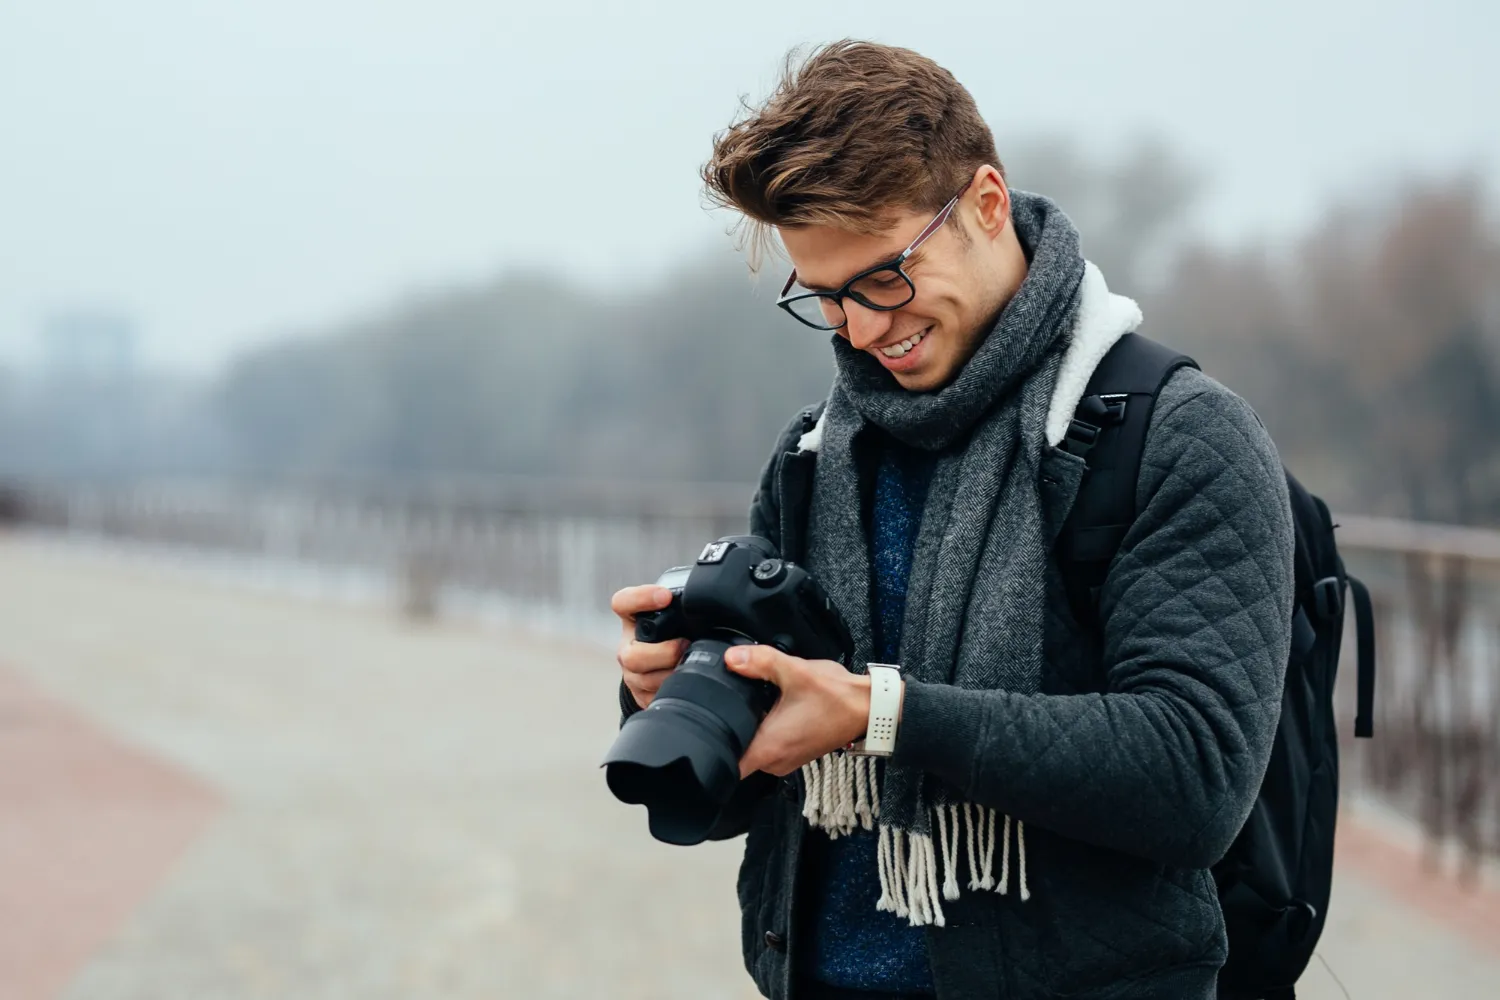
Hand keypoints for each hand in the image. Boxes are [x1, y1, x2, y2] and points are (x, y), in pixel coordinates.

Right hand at [612, 584, 688, 708]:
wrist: (667, 663)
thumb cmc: (676, 631)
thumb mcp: (675, 613)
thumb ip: (685, 603)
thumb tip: (713, 590)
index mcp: (633, 618)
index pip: (623, 602)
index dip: (641, 598)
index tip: (665, 596)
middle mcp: (628, 646)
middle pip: (631, 654)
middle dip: (662, 652)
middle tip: (685, 645)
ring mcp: (632, 673)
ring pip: (642, 680)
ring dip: (669, 675)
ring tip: (689, 667)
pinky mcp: (640, 694)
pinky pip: (652, 698)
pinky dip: (670, 692)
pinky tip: (686, 685)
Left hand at [723, 645, 871, 777]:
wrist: (869, 709)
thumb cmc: (838, 698)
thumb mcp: (796, 672)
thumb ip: (761, 661)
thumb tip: (732, 657)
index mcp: (769, 748)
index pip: (724, 762)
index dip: (709, 746)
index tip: (704, 725)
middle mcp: (774, 761)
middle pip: (734, 751)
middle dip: (729, 726)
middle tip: (730, 700)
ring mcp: (784, 760)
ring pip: (751, 747)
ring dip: (749, 726)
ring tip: (753, 701)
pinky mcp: (792, 753)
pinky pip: (767, 745)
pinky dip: (763, 728)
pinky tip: (769, 707)